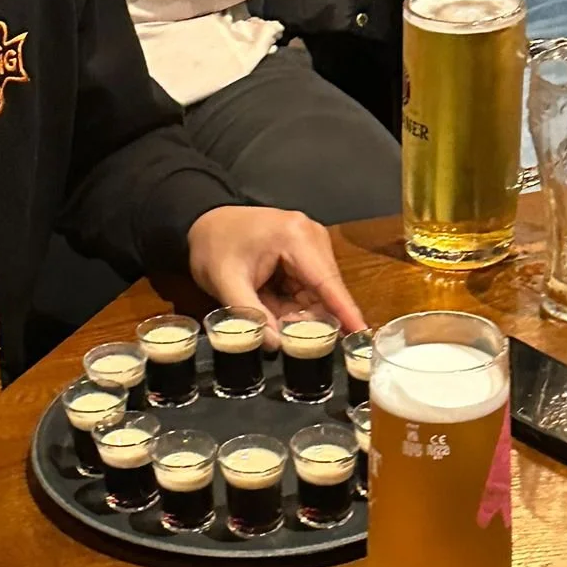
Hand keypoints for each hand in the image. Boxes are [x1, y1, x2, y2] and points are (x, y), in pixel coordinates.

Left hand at [186, 205, 364, 344]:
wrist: (204, 221)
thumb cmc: (213, 245)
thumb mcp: (225, 283)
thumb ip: (250, 314)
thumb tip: (277, 345)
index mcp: (295, 238)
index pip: (327, 282)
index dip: (345, 312)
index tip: (363, 334)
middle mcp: (312, 236)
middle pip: (325, 290)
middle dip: (310, 318)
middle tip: (287, 337)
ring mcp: (312, 242)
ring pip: (318, 292)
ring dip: (300, 312)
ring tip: (270, 312)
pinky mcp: (306, 251)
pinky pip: (309, 287)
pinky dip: (295, 303)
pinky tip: (273, 304)